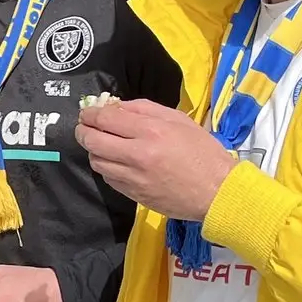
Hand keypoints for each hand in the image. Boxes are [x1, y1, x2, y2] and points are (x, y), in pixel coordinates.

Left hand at [76, 100, 238, 221]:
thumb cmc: (203, 152)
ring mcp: (134, 178)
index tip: (87, 112)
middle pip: (92, 140)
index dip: (90, 113)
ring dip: (94, 150)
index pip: (105, 118)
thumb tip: (116, 106)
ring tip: (102, 144)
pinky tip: (116, 162)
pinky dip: (107, 168)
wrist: (218, 191)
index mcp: (151, 131)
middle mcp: (137, 155)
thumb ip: (144, 109)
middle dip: (83, 131)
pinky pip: (108, 178)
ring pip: (96, 161)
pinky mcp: (134, 195)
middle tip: (84, 127)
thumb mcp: (178, 120)